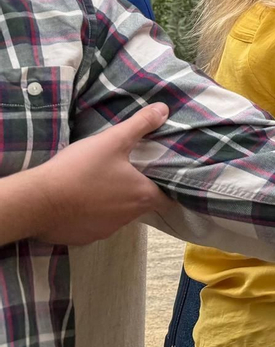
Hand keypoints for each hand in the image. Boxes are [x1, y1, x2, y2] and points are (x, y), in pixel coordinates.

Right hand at [34, 104, 170, 244]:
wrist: (36, 201)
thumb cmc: (80, 169)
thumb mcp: (113, 140)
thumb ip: (140, 124)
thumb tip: (164, 109)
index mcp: (142, 196)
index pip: (166, 194)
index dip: (163, 183)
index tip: (155, 171)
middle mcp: (128, 218)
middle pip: (141, 204)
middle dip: (135, 189)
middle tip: (124, 171)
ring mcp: (105, 230)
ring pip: (117, 215)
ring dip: (113, 202)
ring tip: (100, 183)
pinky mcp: (83, 238)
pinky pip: (94, 224)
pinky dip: (91, 214)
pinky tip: (80, 199)